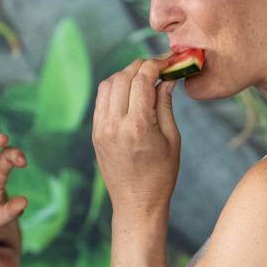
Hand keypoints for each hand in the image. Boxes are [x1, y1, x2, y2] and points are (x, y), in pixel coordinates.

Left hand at [92, 57, 181, 214]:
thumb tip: (166, 79)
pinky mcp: (95, 134)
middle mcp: (115, 125)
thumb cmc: (161, 175)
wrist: (136, 203)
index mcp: (138, 126)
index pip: (142, 80)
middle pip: (123, 77)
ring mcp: (101, 129)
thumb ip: (165, 105)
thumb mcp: (172, 139)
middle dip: (141, 67)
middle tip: (157, 68)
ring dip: (125, 75)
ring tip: (143, 80)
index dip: (155, 65)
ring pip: (108, 85)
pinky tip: (129, 94)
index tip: (167, 63)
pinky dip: (114, 89)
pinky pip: (101, 101)